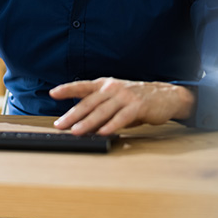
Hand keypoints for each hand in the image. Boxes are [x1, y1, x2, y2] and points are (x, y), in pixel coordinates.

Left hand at [50, 77, 195, 134]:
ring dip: (88, 122)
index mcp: (104, 84)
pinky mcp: (137, 106)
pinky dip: (111, 125)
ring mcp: (125, 96)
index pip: (82, 86)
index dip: (67, 89)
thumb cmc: (135, 99)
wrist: (164, 96)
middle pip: (88, 102)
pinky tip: (103, 132)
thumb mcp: (114, 99)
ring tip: (76, 131)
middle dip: (72, 115)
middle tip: (60, 125)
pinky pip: (121, 118)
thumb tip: (81, 124)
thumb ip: (99, 108)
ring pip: (102, 111)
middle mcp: (112, 88)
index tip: (53, 93)